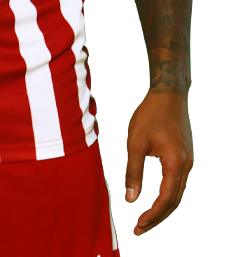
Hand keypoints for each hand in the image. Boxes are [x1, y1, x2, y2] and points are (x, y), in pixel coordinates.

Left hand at [125, 91, 192, 233]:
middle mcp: (186, 165)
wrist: (168, 93)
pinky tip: (154, 196)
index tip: (138, 224)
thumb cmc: (150, 114)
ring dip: (162, 206)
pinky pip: (177, 180)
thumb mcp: (136, 142)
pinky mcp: (185, 155)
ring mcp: (188, 160)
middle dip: (157, 216)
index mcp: (176, 163)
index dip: (152, 214)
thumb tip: (131, 198)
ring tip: (145, 217)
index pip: (165, 199)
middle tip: (140, 227)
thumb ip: (134, 171)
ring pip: (177, 191)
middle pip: (174, 200)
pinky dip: (167, 193)